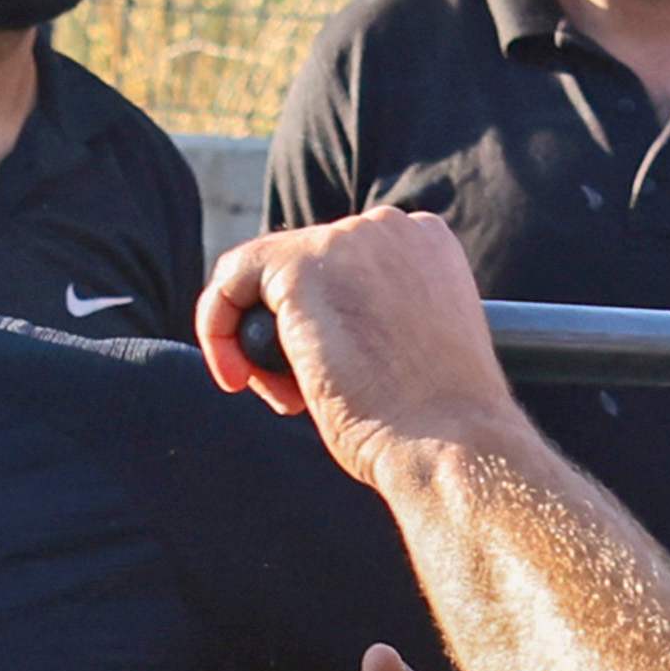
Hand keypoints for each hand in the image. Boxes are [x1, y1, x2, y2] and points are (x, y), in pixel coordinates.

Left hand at [195, 213, 525, 495]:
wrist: (451, 444)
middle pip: (305, 268)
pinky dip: (218, 328)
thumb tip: (324, 325)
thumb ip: (376, 316)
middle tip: (305, 398)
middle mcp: (391, 226)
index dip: (328, 321)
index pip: (345, 265)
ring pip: (265, 279)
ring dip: (262, 343)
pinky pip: (232, 278)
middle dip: (293, 334)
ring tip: (292, 400)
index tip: (337, 375)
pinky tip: (237, 376)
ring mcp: (347, 239)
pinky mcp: (302, 265)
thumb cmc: (438, 425)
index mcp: (427, 243)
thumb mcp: (415, 349)